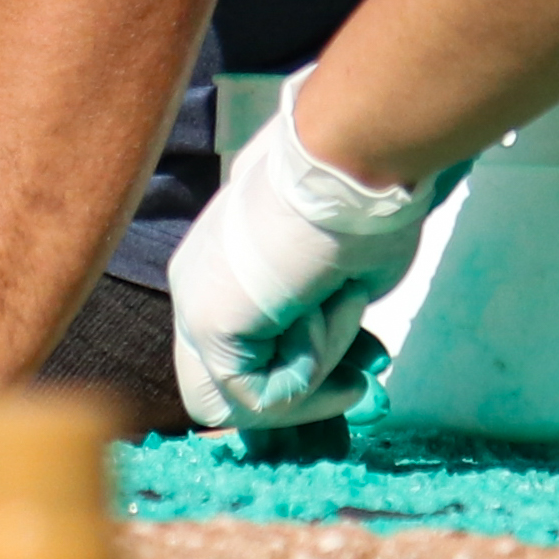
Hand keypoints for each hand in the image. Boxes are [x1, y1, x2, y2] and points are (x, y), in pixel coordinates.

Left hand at [166, 71, 449, 429]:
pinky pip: (259, 393)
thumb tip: (343, 364)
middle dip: (299, 396)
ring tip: (341, 317)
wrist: (353, 160)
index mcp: (219, 267)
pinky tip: (329, 310)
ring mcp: (193, 304)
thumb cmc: (362, 201)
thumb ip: (325, 321)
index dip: (305, 373)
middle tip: (359, 379)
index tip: (365, 364)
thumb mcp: (344, 277)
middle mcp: (195, 285)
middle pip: (222, 391)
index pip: (243, 354)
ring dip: (307, 375)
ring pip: (241, 398)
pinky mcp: (207, 323)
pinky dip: (310, 370)